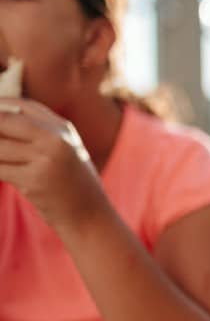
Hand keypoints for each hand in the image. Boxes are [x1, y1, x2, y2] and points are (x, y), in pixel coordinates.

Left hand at [0, 98, 108, 237]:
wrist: (90, 215)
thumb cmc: (74, 185)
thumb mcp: (67, 152)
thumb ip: (41, 135)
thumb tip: (2, 125)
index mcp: (64, 128)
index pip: (24, 106)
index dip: (0, 105)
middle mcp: (56, 139)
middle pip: (5, 121)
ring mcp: (46, 158)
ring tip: (1, 161)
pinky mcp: (35, 179)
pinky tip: (0, 174)